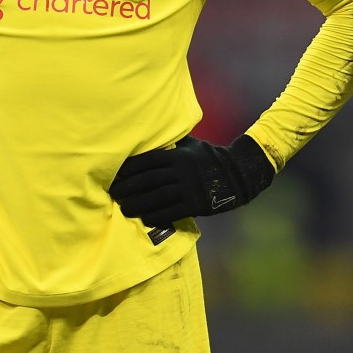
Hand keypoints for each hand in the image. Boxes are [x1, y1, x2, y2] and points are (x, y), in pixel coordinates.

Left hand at [109, 134, 274, 226]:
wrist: (238, 174)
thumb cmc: (210, 158)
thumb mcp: (192, 145)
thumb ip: (173, 143)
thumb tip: (153, 135)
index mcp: (178, 155)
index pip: (148, 160)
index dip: (130, 167)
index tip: (115, 173)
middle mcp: (181, 171)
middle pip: (148, 180)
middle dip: (128, 188)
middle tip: (113, 193)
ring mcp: (188, 188)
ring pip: (157, 197)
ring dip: (138, 204)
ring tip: (124, 209)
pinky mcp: (196, 204)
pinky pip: (171, 211)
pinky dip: (156, 215)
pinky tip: (145, 218)